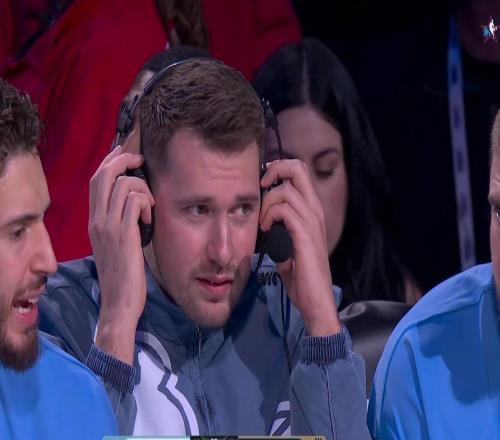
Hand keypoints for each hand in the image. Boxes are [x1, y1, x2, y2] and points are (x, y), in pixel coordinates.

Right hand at [88, 145, 154, 363]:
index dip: (110, 161)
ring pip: (123, 184)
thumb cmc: (123, 276)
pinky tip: (150, 219)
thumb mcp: (115, 245)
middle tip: (141, 161)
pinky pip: (135, 201)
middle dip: (124, 160)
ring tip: (150, 206)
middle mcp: (97, 220)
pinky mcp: (123, 235)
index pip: (95, 180)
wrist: (118, 303)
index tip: (125, 152)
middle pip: (104, 174)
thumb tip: (134, 203)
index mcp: (94, 221)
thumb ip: (119, 223)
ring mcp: (108, 227)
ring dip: (142, 188)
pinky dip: (147, 203)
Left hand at [260, 159, 341, 335]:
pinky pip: (285, 211)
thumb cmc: (301, 275)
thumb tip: (264, 217)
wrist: (315, 300)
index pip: (300, 172)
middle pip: (298, 169)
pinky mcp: (306, 236)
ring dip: (267, 203)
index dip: (279, 169)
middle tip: (261, 187)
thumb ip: (280, 227)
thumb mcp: (287, 244)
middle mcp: (315, 211)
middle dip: (274, 170)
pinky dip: (270, 216)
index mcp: (312, 211)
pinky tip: (266, 230)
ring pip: (286, 191)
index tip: (263, 184)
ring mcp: (312, 222)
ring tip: (263, 223)